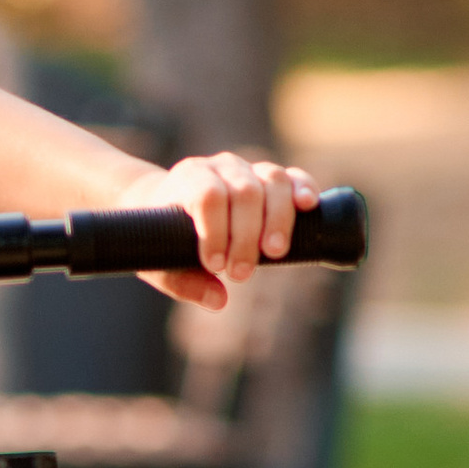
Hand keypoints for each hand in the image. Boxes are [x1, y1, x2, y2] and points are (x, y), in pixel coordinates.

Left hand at [144, 153, 319, 308]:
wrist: (165, 204)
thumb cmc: (162, 237)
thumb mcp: (160, 262)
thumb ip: (184, 283)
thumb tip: (219, 300)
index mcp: (189, 178)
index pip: (208, 196)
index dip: (216, 231)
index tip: (215, 266)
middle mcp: (220, 167)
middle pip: (244, 192)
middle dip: (247, 236)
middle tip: (241, 274)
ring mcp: (248, 168)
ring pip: (273, 181)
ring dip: (278, 219)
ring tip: (275, 254)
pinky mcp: (270, 178)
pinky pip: (292, 178)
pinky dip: (304, 188)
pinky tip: (308, 206)